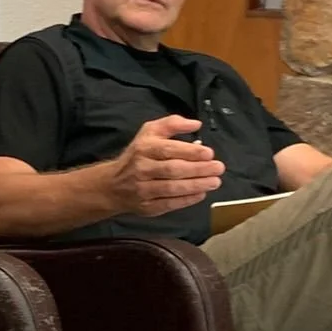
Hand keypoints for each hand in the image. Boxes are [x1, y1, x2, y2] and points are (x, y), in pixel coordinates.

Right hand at [108, 115, 224, 216]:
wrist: (113, 184)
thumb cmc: (138, 155)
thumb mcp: (150, 132)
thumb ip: (173, 124)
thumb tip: (196, 124)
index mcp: (144, 148)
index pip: (168, 149)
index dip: (190, 152)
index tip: (209, 153)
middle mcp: (142, 168)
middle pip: (173, 169)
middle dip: (198, 169)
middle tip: (218, 168)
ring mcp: (143, 189)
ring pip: (172, 188)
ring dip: (196, 185)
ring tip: (214, 182)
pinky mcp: (147, 206)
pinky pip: (169, 204)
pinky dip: (187, 200)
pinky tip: (201, 194)